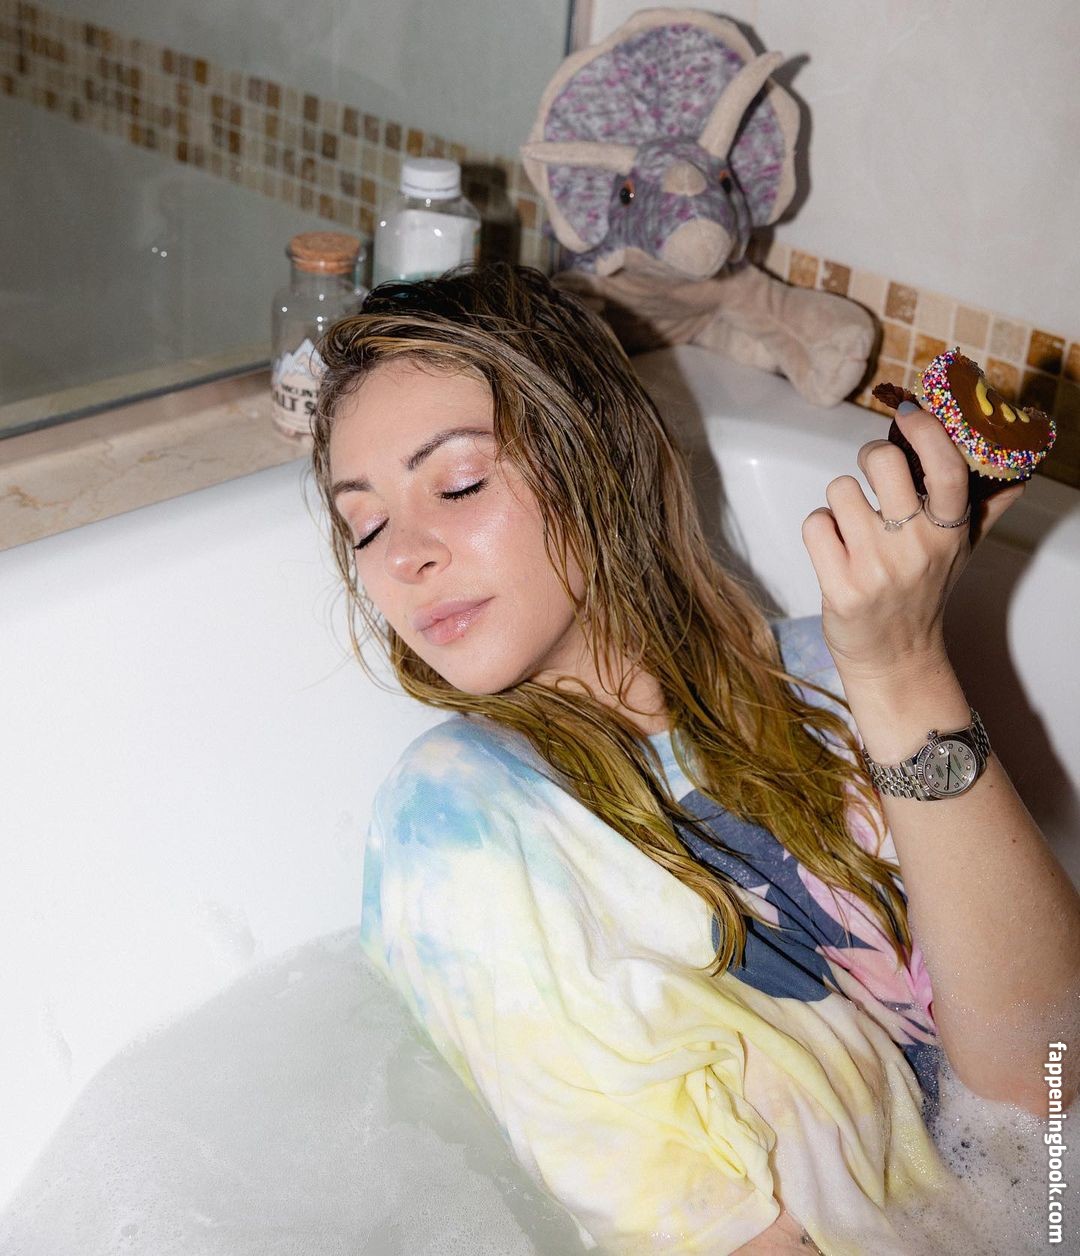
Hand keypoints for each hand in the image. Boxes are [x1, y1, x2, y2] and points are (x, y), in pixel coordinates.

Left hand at [800, 404, 1025, 681]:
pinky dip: (819, 531)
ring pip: (839, 490)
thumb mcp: (960, 553)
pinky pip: (815, 525)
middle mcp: (915, 547)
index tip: (909, 414)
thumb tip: (1015, 472)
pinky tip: (835, 549)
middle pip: (881, 463)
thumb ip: (984, 510)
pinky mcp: (840, 587)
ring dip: (840, 502)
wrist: (895, 658)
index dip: (926, 431)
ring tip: (853, 526)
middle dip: (869, 458)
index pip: (946, 468)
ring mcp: (876, 567)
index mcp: (949, 532)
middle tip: (871, 473)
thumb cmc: (923, 595)